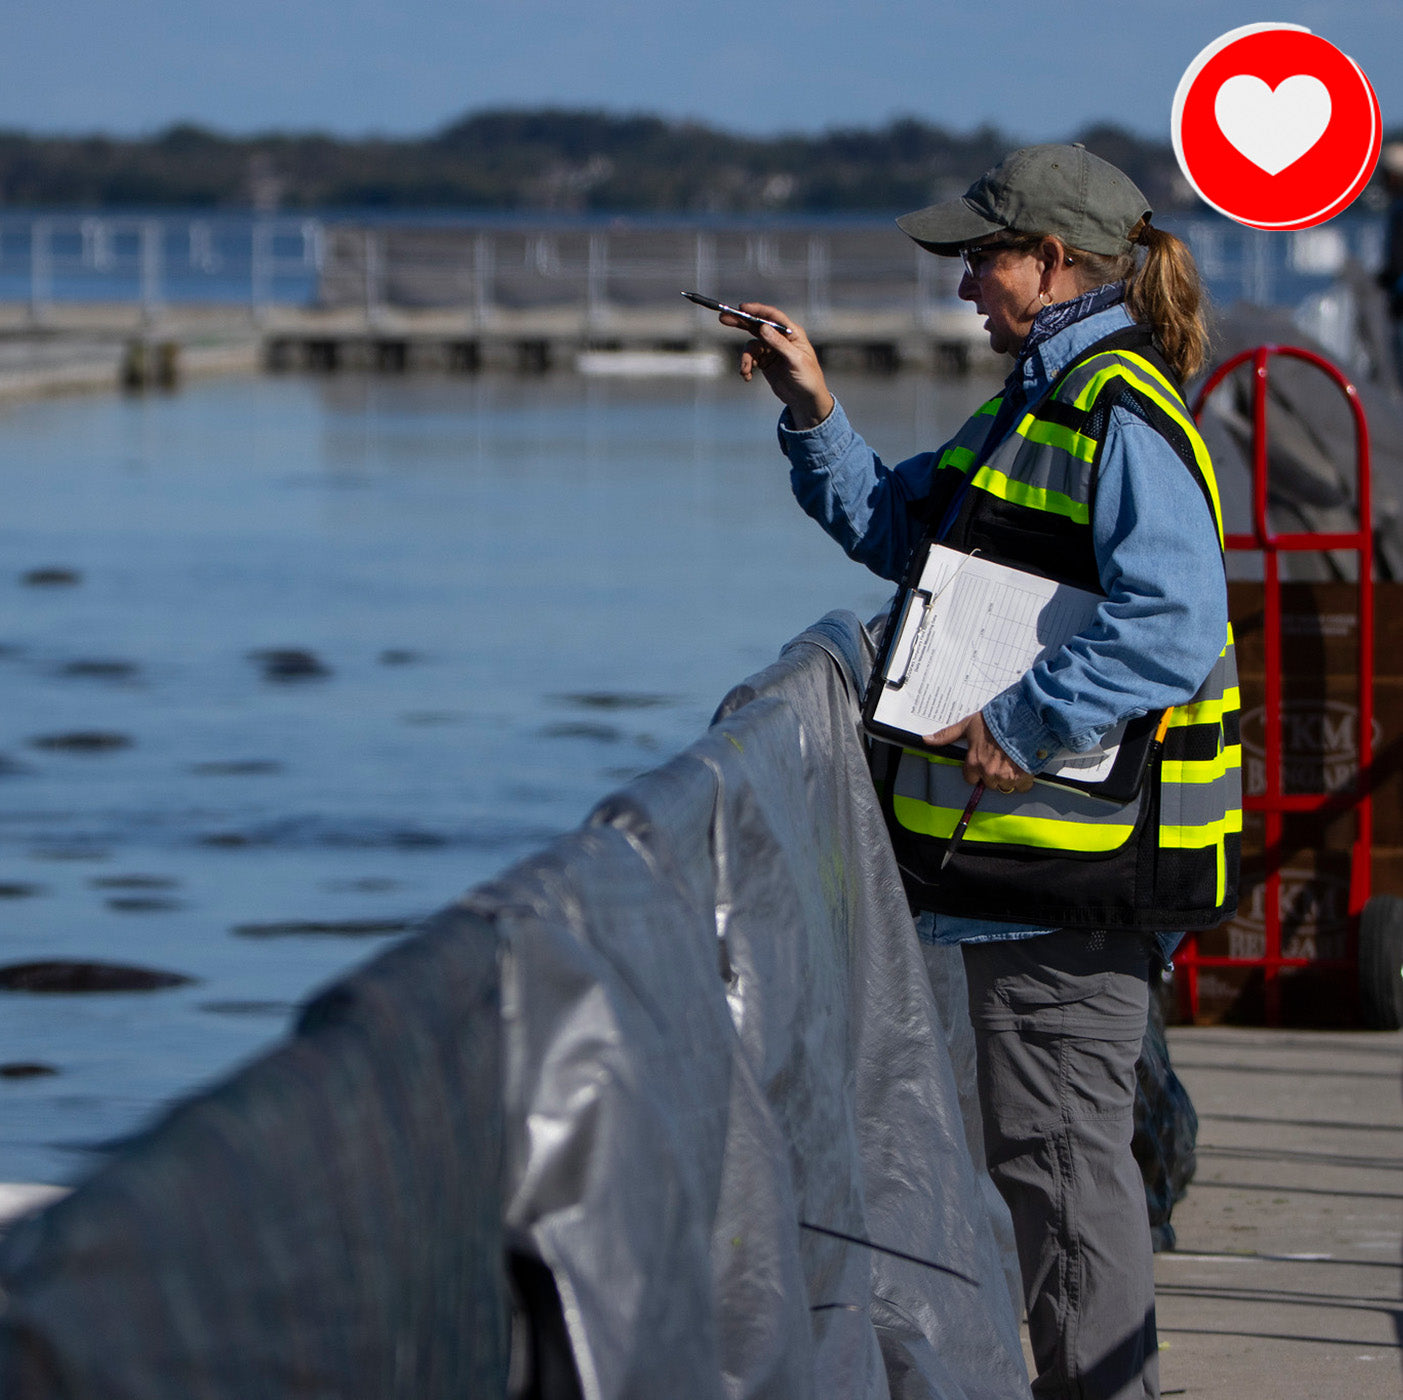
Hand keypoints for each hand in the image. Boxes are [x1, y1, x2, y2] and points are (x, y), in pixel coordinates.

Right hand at [720, 302, 833, 428]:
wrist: (806, 400)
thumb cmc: (808, 378)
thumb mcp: (796, 361)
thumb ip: (779, 344)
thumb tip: (762, 327)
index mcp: (792, 333)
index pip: (773, 317)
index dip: (757, 310)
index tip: (742, 308)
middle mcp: (780, 339)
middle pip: (757, 325)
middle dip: (741, 323)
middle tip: (723, 318)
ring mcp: (771, 350)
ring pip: (751, 346)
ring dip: (745, 358)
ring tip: (745, 371)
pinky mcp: (765, 362)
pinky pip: (750, 360)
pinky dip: (746, 367)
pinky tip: (747, 377)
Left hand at [924, 711, 1033, 793]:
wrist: (1023, 717)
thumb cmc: (996, 720)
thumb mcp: (968, 724)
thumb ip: (948, 735)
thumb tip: (927, 739)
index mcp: (974, 762)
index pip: (970, 778)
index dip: (976, 770)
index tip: (982, 762)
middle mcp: (988, 772)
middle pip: (988, 782)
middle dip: (992, 773)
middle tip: (998, 758)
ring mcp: (1006, 775)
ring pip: (1004, 785)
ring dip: (1008, 777)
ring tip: (1011, 760)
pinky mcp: (1023, 775)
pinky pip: (1022, 787)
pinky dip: (1024, 779)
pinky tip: (1023, 766)